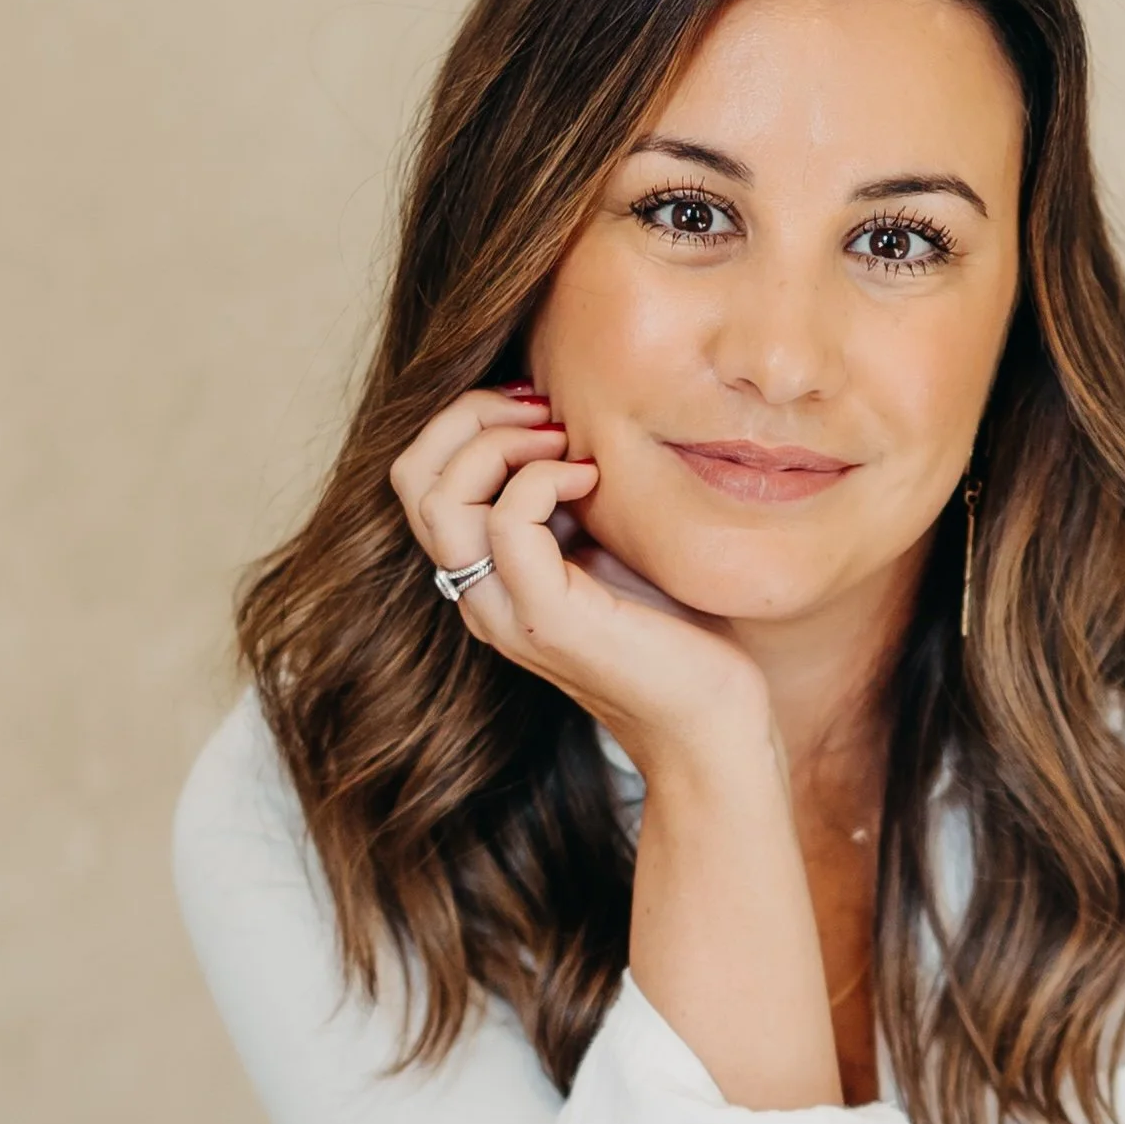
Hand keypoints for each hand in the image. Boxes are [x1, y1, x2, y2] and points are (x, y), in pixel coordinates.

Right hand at [391, 387, 766, 774]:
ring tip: (564, 438)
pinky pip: (507, 523)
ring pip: (441, 498)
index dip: (466, 422)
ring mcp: (506, 612)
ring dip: (500, 443)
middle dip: (469, 417)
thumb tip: (563, 425)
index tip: (539, 403)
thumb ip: (569, 501)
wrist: (712, 720)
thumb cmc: (677, 632)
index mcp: (487, 575)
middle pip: (413, 479)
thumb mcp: (609, 545)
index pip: (422, 479)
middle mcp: (480, 595)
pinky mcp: (548, 620)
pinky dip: (544, 478)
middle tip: (543, 407)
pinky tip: (591, 478)